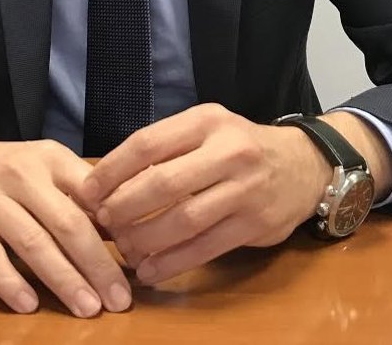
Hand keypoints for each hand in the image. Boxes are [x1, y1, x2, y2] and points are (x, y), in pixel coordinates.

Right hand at [0, 128, 130, 317]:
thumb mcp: (41, 167)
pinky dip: (10, 283)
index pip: (92, 194)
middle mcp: (21, 176)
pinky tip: (29, 305)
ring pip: (33, 243)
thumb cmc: (0, 170)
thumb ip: (77, 195)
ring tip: (87, 308)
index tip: (138, 259)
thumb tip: (123, 232)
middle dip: (97, 265)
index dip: (118, 229)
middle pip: (67, 224)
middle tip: (119, 298)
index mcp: (49, 159)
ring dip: (63, 279)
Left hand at [78, 103, 331, 284]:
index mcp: (206, 121)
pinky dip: (172, 263)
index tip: (86, 192)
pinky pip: (205, 248)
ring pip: (182, 220)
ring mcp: (245, 188)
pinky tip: (151, 270)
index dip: (111, 170)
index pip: (147, 144)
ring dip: (145, 240)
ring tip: (124, 249)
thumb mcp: (206, 130)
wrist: (305, 164)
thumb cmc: (240, 148)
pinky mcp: (256, 223)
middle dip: (123, 208)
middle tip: (103, 224)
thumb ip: (166, 148)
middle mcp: (228, 151)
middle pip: (161, 183)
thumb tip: (106, 182)